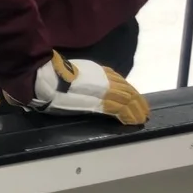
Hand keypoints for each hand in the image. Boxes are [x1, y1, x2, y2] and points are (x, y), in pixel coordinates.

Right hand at [18, 52, 149, 124]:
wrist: (49, 79)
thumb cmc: (54, 76)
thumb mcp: (73, 72)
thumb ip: (84, 78)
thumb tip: (84, 85)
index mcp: (97, 71)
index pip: (119, 81)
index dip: (128, 91)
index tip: (133, 98)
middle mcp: (104, 78)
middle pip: (127, 90)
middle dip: (136, 101)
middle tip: (143, 111)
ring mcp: (105, 89)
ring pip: (128, 100)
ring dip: (136, 110)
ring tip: (141, 117)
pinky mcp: (103, 102)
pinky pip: (121, 109)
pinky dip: (130, 115)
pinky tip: (134, 121)